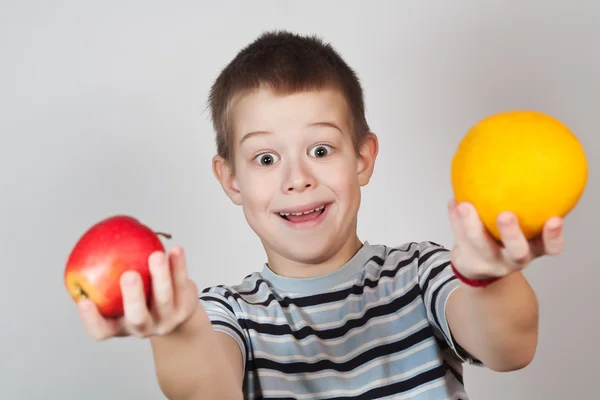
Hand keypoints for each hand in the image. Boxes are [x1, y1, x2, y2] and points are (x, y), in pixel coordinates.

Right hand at [77, 246, 198, 339]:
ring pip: (164, 299)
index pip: (102, 331)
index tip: (84, 301)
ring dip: (161, 276)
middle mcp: (144, 327)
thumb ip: (106, 277)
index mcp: (121, 326)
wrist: (177, 312)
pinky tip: (176, 249)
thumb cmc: (140, 297)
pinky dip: (179, 265)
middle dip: (133, 297)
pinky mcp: (186, 307)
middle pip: (138, 318)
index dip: (91, 320)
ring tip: (157, 255)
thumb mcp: (121, 296)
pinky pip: (182, 283)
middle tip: (128, 275)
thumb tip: (89, 244)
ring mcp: (167, 319)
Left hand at [447, 199, 563, 279]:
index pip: (551, 247)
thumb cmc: (502, 239)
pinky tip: (453, 202)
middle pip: (517, 252)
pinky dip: (455, 219)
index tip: (554, 218)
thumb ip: (525, 204)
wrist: (477, 268)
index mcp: (532, 249)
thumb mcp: (520, 227)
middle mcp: (513, 259)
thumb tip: (520, 159)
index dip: (553, 235)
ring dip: (471, 225)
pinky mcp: (468, 262)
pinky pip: (459, 238)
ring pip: (480, 246)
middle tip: (505, 214)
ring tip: (464, 204)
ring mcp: (489, 262)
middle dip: (511, 234)